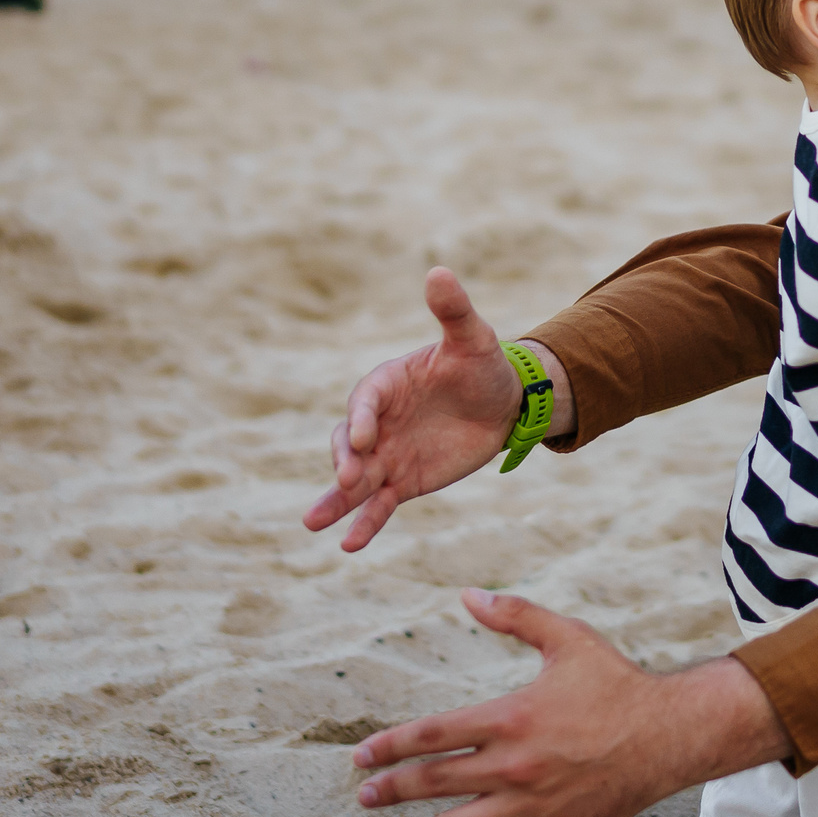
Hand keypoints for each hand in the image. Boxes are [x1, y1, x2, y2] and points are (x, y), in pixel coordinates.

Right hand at [307, 267, 555, 552]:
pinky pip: (377, 506)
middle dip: (344, 461)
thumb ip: (452, 311)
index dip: (363, 418)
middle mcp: (377, 422)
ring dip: (335, 500)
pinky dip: (364, 525)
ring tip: (314, 522)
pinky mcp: (401, 482)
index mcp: (386, 384)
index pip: (366, 401)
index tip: (364, 439)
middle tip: (347, 479)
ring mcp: (386, 455)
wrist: (503, 404)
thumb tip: (439, 271)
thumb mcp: (473, 339)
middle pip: (348, 443)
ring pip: (353, 480)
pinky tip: (349, 545)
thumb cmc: (482, 366)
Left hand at [352, 588, 794, 816]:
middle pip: (434, 783)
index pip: (431, 736)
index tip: (361, 757)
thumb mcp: (569, 639)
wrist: (671, 736)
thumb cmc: (618, 684)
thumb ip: (516, 615)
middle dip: (391, 792)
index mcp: (511, 717)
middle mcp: (514, 765)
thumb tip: (467, 594)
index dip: (389, 747)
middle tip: (364, 798)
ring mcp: (531, 803)